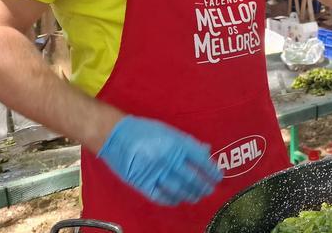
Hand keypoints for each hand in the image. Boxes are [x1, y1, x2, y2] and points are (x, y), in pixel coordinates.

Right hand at [97, 116, 221, 205]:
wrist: (114, 135)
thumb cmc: (143, 130)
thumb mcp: (169, 131)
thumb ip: (188, 143)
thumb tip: (206, 151)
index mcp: (177, 143)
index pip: (201, 160)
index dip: (211, 170)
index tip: (218, 177)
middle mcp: (168, 158)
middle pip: (192, 177)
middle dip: (203, 186)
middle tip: (209, 190)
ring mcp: (155, 172)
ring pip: (178, 189)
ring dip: (190, 194)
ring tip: (197, 196)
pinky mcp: (141, 183)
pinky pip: (160, 196)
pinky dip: (171, 200)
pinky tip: (178, 200)